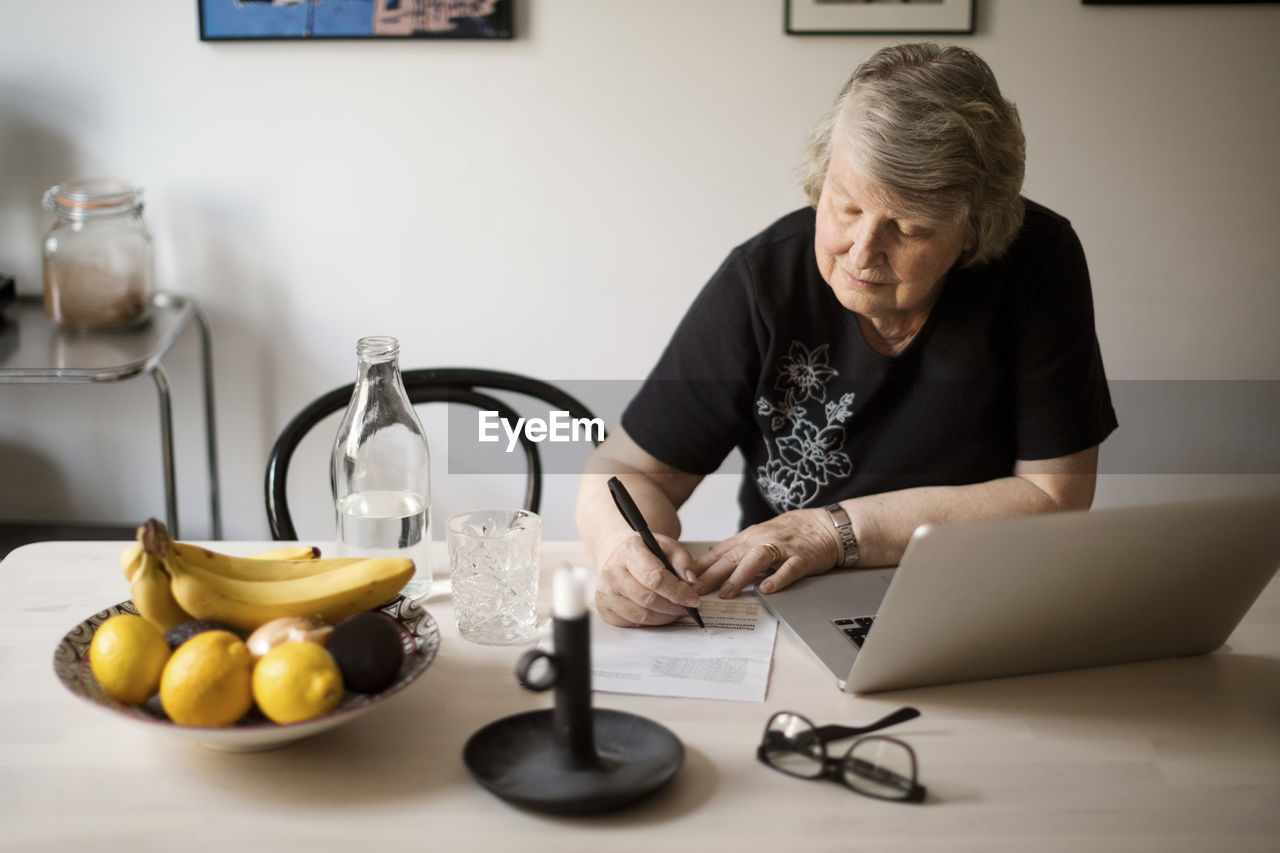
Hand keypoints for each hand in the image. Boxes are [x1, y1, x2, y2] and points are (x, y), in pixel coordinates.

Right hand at [594, 533, 702, 627]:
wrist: (622, 558)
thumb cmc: (646, 553)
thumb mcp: (667, 547)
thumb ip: (682, 560)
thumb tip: (690, 582)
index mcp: (630, 551)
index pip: (654, 577)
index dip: (677, 591)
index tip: (693, 598)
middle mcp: (612, 571)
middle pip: (648, 599)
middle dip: (674, 606)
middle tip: (688, 606)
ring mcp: (606, 592)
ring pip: (642, 615)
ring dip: (665, 616)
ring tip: (676, 610)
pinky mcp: (605, 609)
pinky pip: (633, 623)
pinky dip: (651, 621)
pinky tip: (659, 612)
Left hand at [692, 508, 841, 598]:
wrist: (826, 526)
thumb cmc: (792, 533)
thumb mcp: (759, 536)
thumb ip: (737, 549)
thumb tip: (710, 560)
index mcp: (749, 537)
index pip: (719, 552)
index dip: (700, 567)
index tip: (682, 580)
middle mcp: (761, 540)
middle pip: (731, 557)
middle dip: (710, 576)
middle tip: (694, 592)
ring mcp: (782, 548)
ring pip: (755, 560)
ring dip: (739, 577)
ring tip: (727, 593)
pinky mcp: (802, 558)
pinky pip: (789, 568)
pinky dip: (778, 578)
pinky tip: (768, 589)